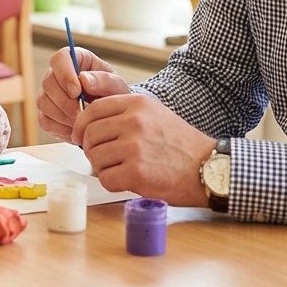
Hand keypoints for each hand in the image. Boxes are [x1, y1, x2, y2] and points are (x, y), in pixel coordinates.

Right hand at [37, 47, 129, 141]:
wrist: (111, 116)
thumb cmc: (114, 95)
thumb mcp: (116, 86)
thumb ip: (103, 80)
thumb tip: (83, 79)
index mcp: (75, 60)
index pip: (60, 59)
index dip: (64, 74)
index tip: (77, 91)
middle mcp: (57, 74)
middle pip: (48, 83)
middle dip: (64, 101)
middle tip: (81, 113)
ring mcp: (48, 94)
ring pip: (43, 103)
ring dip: (63, 116)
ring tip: (82, 122)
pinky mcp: (45, 113)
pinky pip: (45, 121)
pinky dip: (60, 128)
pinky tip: (76, 129)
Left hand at [73, 93, 214, 206]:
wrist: (208, 168)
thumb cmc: (180, 145)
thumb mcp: (155, 115)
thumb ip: (125, 114)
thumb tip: (89, 124)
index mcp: (137, 104)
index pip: (93, 110)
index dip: (81, 125)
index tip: (79, 136)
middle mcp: (134, 122)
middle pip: (90, 135)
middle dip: (91, 149)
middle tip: (102, 158)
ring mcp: (134, 147)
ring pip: (95, 158)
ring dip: (102, 167)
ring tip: (120, 169)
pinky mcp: (136, 173)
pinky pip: (105, 178)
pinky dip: (112, 182)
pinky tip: (127, 181)